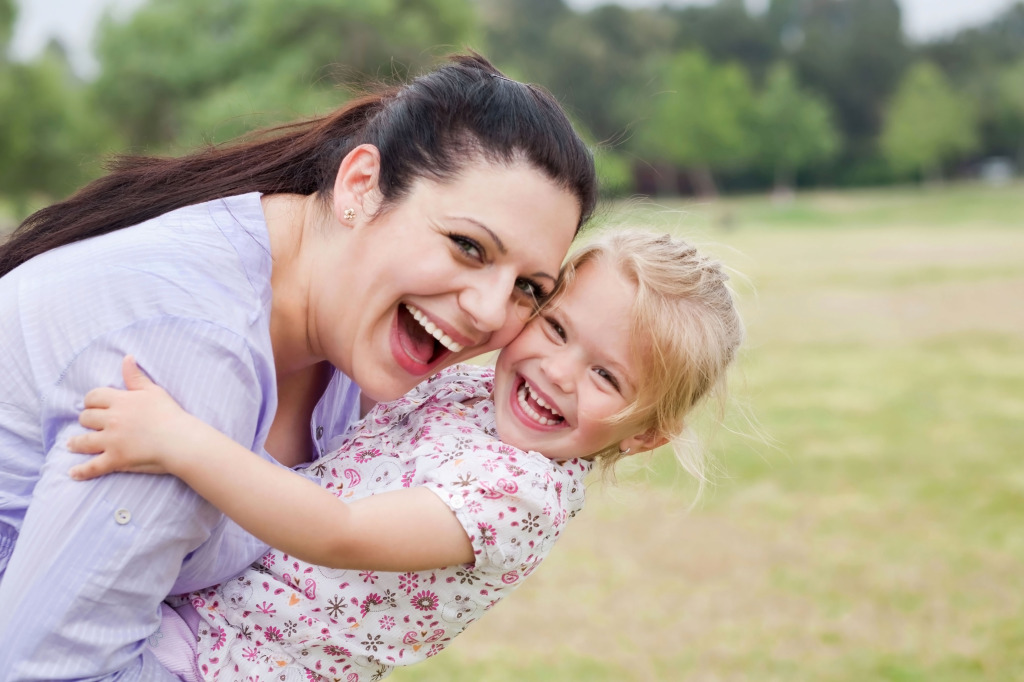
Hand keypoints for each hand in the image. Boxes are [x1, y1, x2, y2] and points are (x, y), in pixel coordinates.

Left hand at [68, 356, 198, 479]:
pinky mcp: (115, 459)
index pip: (94, 397)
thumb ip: (136, 376)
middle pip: (86, 418)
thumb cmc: (170, 414)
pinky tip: (73, 473)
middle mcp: (112, 420)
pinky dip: (81, 471)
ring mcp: (111, 440)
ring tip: (71, 445)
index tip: (93, 406)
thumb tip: (127, 358)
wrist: (180, 440)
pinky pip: (93, 466)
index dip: (91, 401)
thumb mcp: (154, 391)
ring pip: (83, 441)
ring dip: (75, 443)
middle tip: (88, 424)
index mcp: (120, 401)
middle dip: (86, 420)